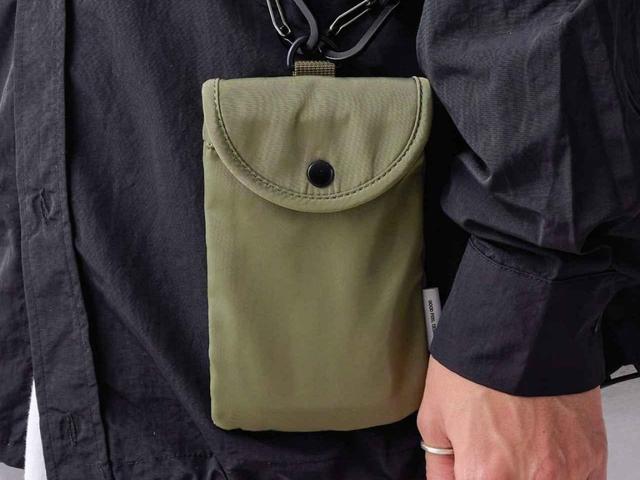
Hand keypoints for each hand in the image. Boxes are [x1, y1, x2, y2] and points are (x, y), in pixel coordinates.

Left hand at [417, 357, 607, 479]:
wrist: (524, 327)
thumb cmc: (476, 363)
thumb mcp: (434, 416)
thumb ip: (440, 466)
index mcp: (485, 475)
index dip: (468, 477)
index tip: (469, 468)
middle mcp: (531, 479)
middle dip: (496, 473)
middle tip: (492, 452)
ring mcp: (567, 472)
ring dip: (530, 473)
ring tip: (518, 445)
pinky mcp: (593, 457)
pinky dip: (561, 474)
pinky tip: (544, 451)